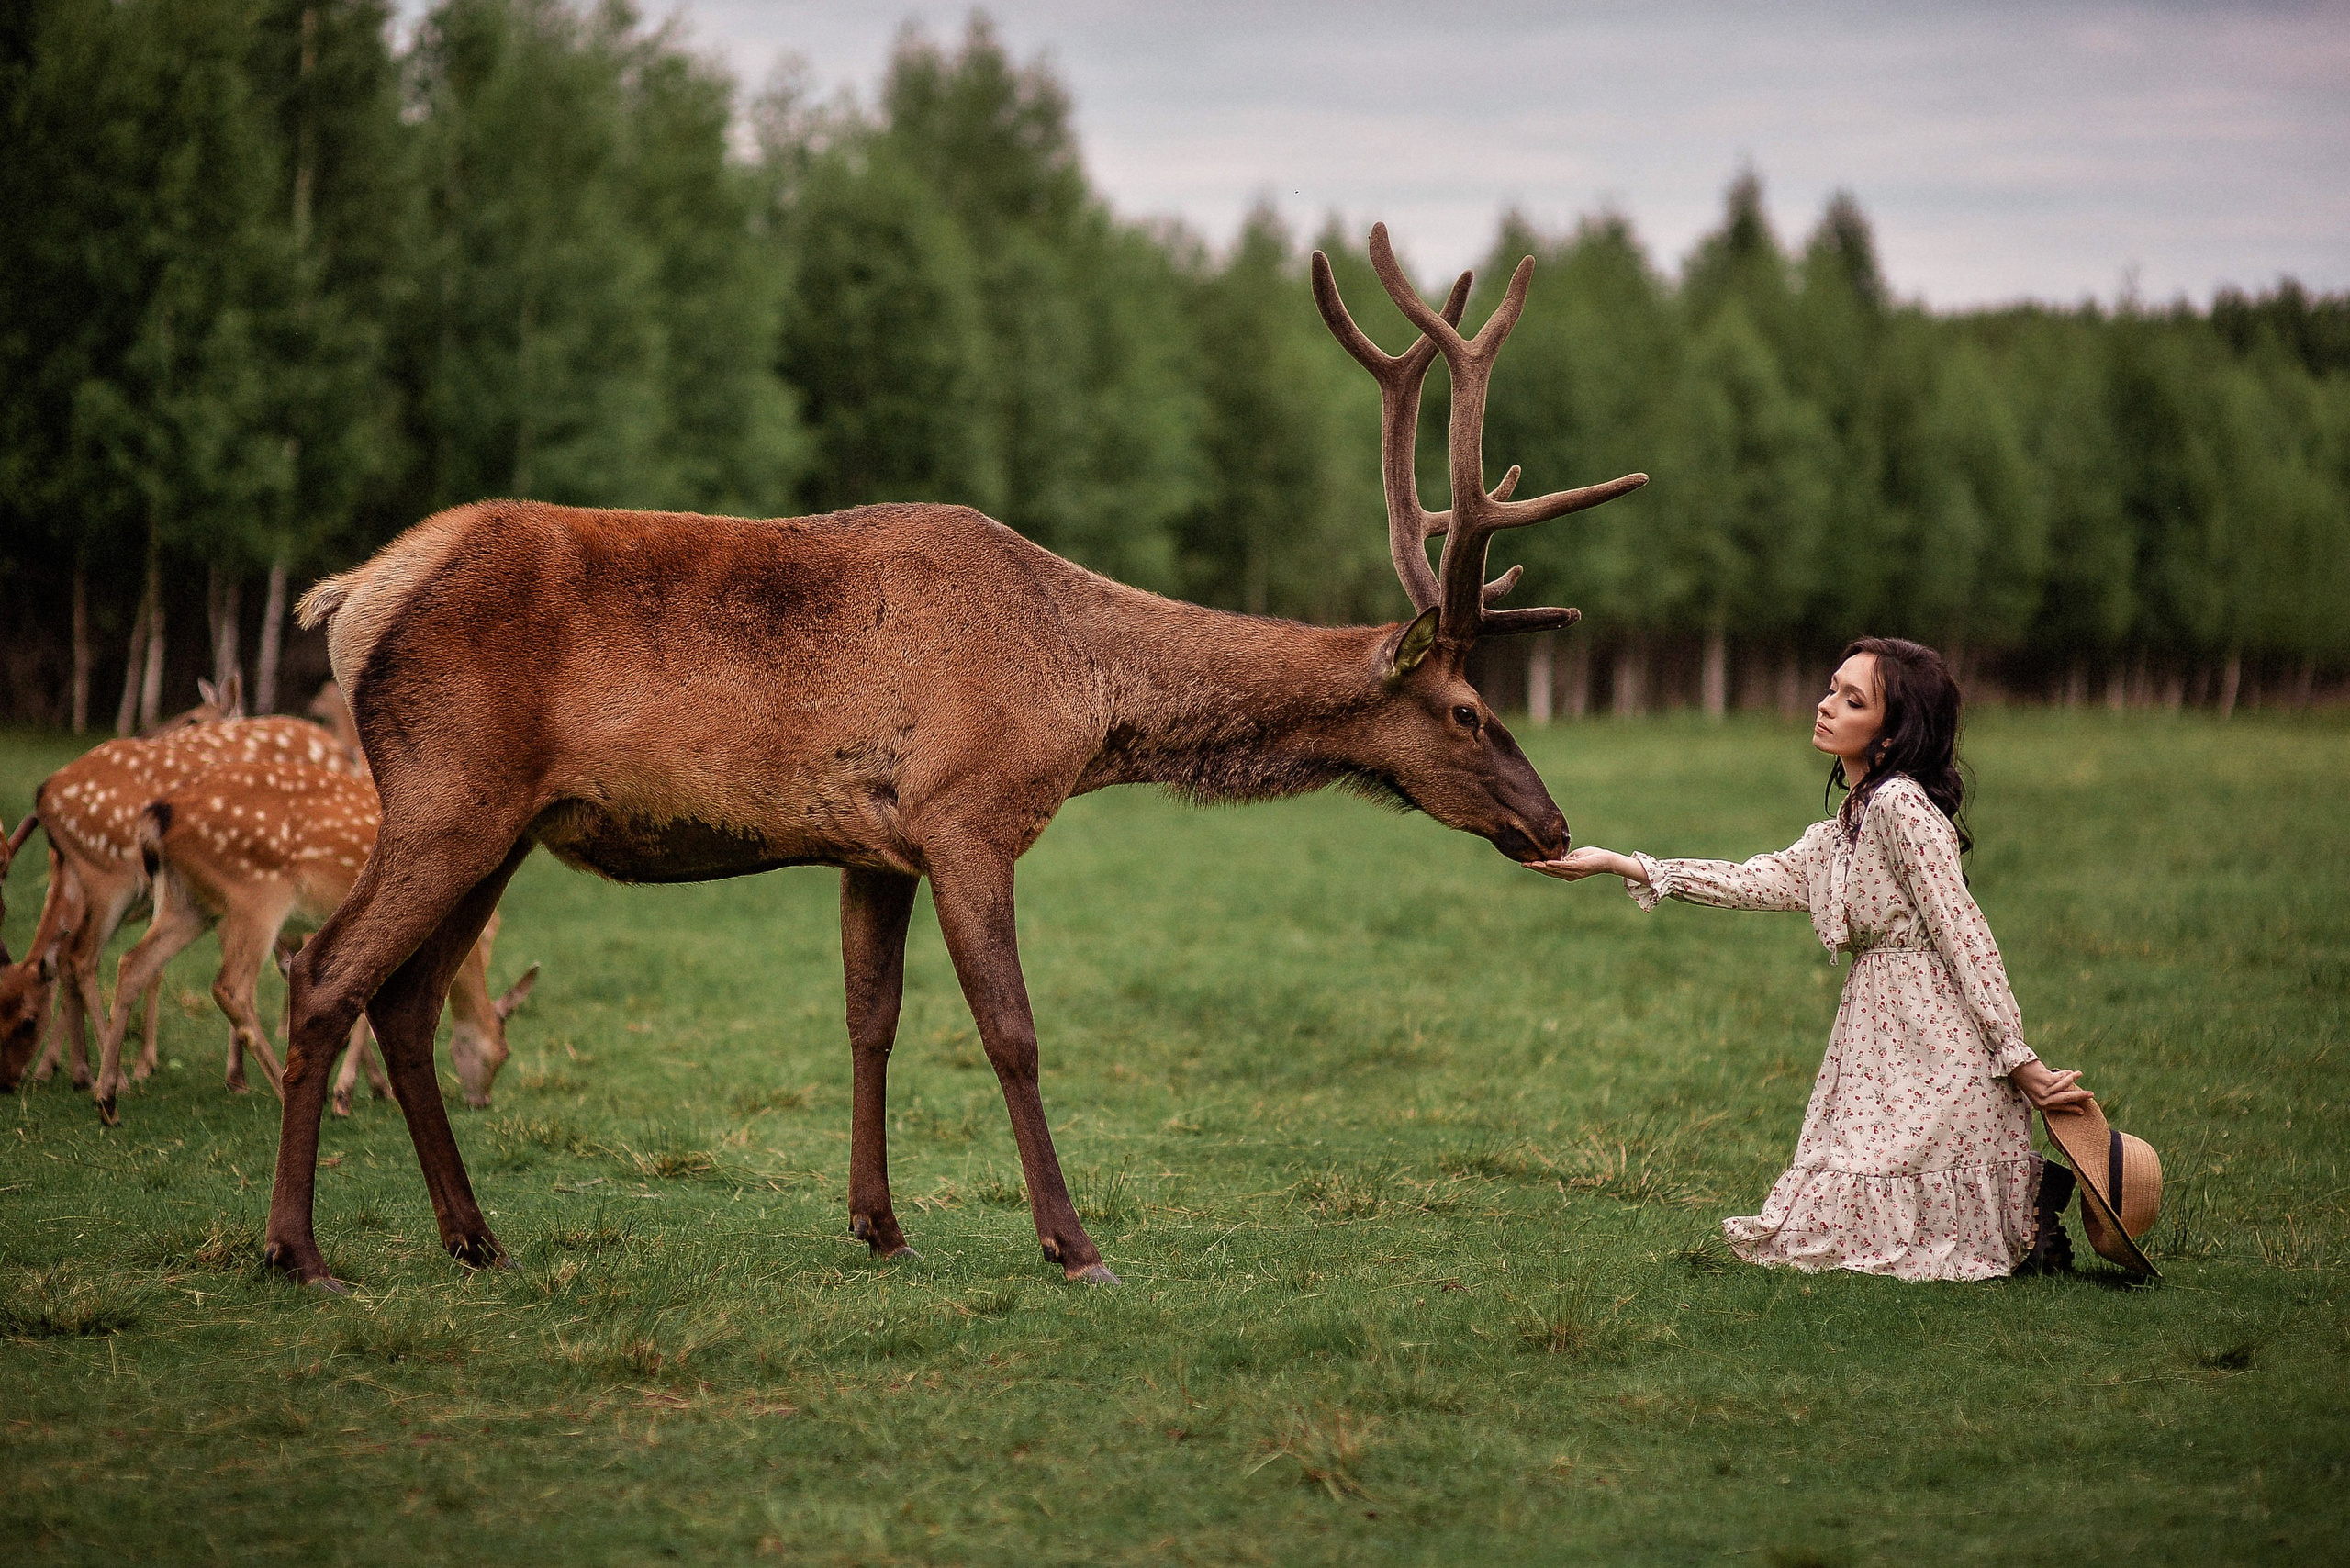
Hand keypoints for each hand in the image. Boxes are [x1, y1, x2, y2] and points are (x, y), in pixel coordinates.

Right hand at [1523, 847, 1641, 883]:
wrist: (1606, 860)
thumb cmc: (1592, 856)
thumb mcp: (1575, 857)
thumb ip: (1565, 858)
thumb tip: (1555, 856)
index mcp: (1566, 872)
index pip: (1549, 870)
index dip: (1537, 867)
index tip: (1525, 863)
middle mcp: (1568, 875)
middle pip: (1548, 872)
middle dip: (1536, 868)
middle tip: (1523, 864)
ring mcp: (1573, 872)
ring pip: (1554, 870)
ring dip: (1542, 867)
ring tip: (1531, 863)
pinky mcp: (1578, 867)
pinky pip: (1564, 866)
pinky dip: (1555, 864)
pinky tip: (1546, 862)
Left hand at [2011, 1060, 2095, 1110]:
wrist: (2015, 1067)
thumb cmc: (2026, 1077)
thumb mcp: (2036, 1089)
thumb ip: (2049, 1093)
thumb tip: (2066, 1092)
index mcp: (2040, 1105)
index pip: (2060, 1107)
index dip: (2071, 1109)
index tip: (2082, 1111)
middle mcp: (2042, 1100)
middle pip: (2065, 1099)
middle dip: (2080, 1097)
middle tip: (2091, 1095)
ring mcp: (2045, 1091)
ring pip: (2065, 1086)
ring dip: (2073, 1079)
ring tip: (2079, 1074)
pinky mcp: (2047, 1081)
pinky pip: (2061, 1078)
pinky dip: (2066, 1074)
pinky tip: (2069, 1071)